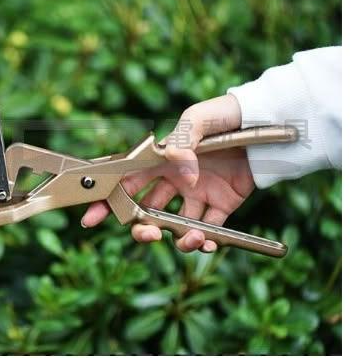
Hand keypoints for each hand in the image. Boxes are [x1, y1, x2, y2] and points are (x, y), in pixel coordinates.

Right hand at [81, 95, 254, 251]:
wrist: (266, 122)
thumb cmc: (225, 115)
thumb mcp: (197, 119)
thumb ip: (182, 144)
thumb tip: (184, 177)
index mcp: (160, 160)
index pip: (126, 182)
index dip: (107, 201)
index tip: (91, 219)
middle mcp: (174, 179)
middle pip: (146, 211)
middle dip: (141, 228)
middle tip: (149, 234)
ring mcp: (197, 193)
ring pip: (176, 226)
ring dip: (178, 239)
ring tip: (192, 238)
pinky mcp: (222, 204)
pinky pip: (210, 229)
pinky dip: (207, 241)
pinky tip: (207, 242)